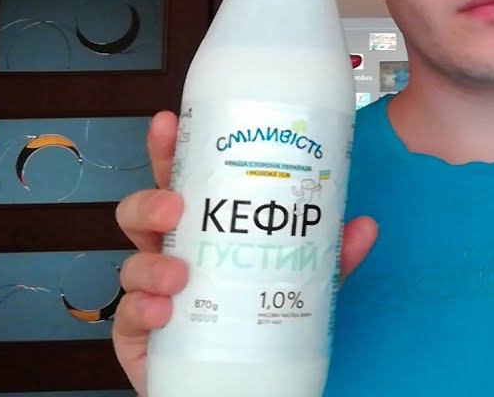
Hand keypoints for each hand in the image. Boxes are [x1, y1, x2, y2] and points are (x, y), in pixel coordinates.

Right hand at [112, 111, 379, 394]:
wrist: (238, 382)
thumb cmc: (258, 319)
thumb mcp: (302, 283)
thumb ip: (330, 257)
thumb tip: (365, 226)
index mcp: (204, 228)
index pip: (182, 180)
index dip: (170, 149)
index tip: (170, 123)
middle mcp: (172, 253)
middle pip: (143, 213)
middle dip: (151, 201)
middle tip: (176, 205)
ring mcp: (151, 293)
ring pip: (131, 263)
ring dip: (152, 264)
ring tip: (180, 274)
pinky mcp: (140, 334)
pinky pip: (128, 316)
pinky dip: (144, 309)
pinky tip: (165, 311)